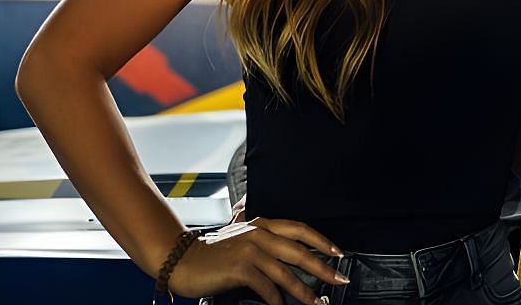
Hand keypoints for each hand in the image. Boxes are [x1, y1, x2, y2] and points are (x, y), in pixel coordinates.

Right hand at [167, 217, 346, 304]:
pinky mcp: (240, 267)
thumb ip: (264, 244)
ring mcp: (250, 249)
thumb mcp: (241, 240)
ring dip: (304, 291)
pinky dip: (277, 300)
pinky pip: (267, 287)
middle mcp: (258, 233)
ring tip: (316, 302)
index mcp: (262, 224)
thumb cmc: (211, 253)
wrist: (181, 259)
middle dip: (323, 267)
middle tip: (339, 279)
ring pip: (286, 272)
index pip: (299, 229)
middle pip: (299, 251)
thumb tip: (291, 261)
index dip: (321, 241)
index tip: (338, 253)